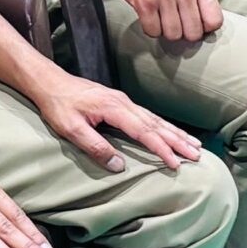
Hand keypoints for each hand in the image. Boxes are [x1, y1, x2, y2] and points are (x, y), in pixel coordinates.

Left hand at [31, 72, 207, 171]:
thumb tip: (120, 165)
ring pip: (156, 120)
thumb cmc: (58, 105)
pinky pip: (148, 116)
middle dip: (178, 141)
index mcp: (114, 108)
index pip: (144, 132)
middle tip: (197, 156)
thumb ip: (96, 147)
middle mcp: (124, 103)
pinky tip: (171, 133)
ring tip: (194, 145)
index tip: (176, 163)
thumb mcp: (71, 129)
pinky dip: (164, 126)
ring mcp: (124, 101)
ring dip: (176, 133)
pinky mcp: (120, 103)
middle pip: (157, 124)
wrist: (49, 82)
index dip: (161, 149)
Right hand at [93, 0, 222, 45]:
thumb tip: (206, 16)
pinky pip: (153, 31)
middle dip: (183, 32)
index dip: (205, 27)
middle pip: (194, 33)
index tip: (196, 24)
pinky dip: (150, 27)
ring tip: (160, 16)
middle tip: (175, 22)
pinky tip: (148, 15)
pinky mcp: (144, 3)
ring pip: (173, 35)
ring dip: (165, 30)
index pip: (214, 20)